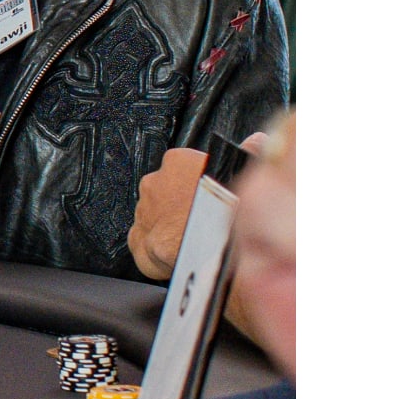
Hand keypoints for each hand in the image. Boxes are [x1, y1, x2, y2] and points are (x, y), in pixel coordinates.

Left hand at [127, 132, 263, 279]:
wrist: (211, 249)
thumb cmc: (230, 212)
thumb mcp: (243, 175)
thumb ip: (249, 156)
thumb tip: (258, 140)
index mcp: (178, 162)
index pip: (185, 169)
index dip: (201, 188)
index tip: (213, 201)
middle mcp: (154, 182)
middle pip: (169, 194)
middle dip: (184, 208)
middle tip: (207, 225)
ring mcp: (144, 210)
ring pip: (158, 218)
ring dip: (172, 228)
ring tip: (197, 243)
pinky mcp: (140, 238)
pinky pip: (147, 243)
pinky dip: (160, 252)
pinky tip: (179, 258)